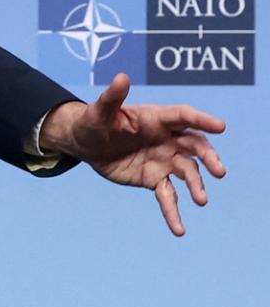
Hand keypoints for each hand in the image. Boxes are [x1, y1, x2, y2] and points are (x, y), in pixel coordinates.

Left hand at [40, 73, 227, 235]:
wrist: (85, 144)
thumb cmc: (94, 121)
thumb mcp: (99, 111)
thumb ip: (112, 97)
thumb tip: (121, 77)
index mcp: (157, 118)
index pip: (185, 116)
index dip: (202, 120)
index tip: (221, 126)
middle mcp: (168, 139)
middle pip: (195, 146)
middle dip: (208, 158)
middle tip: (219, 171)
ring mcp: (164, 160)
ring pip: (187, 173)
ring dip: (196, 186)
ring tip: (201, 200)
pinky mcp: (154, 179)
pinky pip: (168, 197)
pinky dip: (173, 213)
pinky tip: (179, 229)